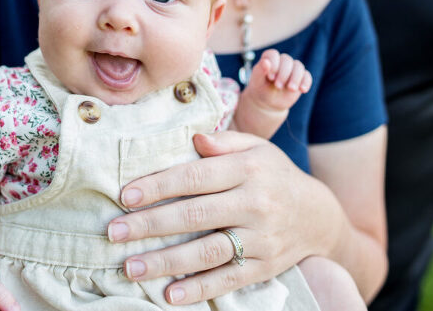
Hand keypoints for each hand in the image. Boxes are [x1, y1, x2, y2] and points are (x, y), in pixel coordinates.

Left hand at [106, 130, 334, 304]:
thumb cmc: (274, 175)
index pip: (196, 176)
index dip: (158, 186)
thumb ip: (224, 140)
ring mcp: (260, 240)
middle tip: (114, 232)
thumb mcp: (257, 148)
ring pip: (207, 252)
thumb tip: (193, 138)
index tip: (125, 195)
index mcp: (249, 170)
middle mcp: (255, 204)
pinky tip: (169, 295)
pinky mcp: (263, 268)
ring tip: (130, 266)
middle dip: (150, 224)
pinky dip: (199, 290)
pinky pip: (228, 280)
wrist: (319, 217)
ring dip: (166, 261)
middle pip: (195, 215)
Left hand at [244, 49, 311, 111]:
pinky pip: (307, 76)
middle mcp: (281, 61)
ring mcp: (292, 69)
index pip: (273, 54)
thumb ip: (260, 70)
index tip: (270, 77)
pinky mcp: (301, 78)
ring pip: (299, 66)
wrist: (268, 103)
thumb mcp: (257, 81)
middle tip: (278, 86)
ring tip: (291, 89)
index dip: (273, 64)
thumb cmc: (261, 89)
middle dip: (284, 73)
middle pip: (287, 60)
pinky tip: (302, 90)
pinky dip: (306, 82)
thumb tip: (265, 61)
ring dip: (296, 78)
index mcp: (269, 59)